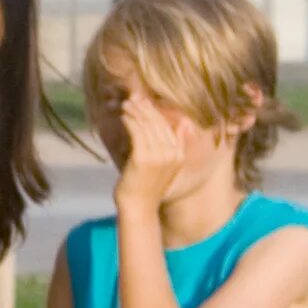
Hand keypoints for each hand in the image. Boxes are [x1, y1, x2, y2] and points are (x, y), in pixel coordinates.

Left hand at [113, 93, 184, 209]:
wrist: (138, 208)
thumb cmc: (146, 188)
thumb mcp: (166, 166)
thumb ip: (173, 146)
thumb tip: (183, 124)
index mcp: (179, 154)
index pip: (170, 126)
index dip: (157, 112)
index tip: (146, 102)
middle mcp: (172, 153)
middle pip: (159, 123)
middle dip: (145, 108)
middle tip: (134, 99)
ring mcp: (159, 155)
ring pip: (147, 126)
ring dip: (136, 112)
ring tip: (126, 104)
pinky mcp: (143, 158)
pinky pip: (137, 133)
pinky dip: (130, 121)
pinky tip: (124, 116)